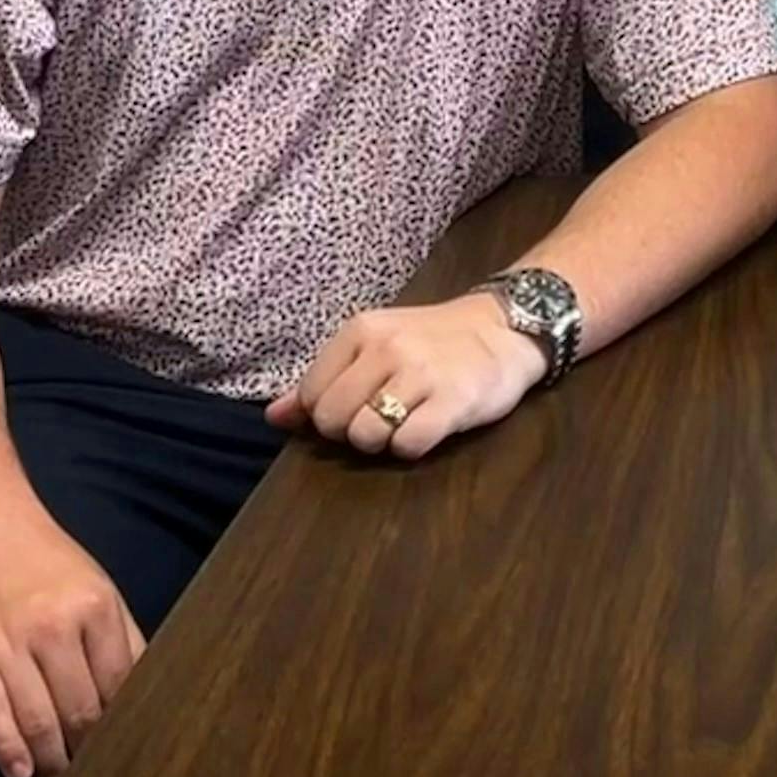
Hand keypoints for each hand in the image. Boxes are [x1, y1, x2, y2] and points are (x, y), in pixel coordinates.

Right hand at [0, 497, 144, 776]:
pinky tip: (20, 771)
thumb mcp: (96, 586)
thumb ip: (121, 636)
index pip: (118, 684)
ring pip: (38, 718)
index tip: (121, 751)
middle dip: (86, 750)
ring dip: (50, 761)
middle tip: (88, 776)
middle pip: (80, 708)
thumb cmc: (44, 562)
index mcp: (96, 608)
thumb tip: (142, 692)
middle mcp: (55, 626)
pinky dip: (7, 748)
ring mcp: (10, 643)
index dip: (119, 725)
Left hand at [266, 295, 548, 462]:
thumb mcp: (373, 347)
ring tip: (405, 421)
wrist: (503, 329)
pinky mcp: (451, 401)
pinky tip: (428, 428)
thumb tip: (273, 417)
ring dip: (382, 442)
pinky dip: (411, 447)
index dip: (329, 413)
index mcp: (360, 330)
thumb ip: (323, 380)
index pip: (312, 395)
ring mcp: (420, 373)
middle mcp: (386, 347)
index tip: (358, 403)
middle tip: (382, 417)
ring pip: (365, 435)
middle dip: (351, 431)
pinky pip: (407, 445)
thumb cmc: (431, 341)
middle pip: (334, 420)